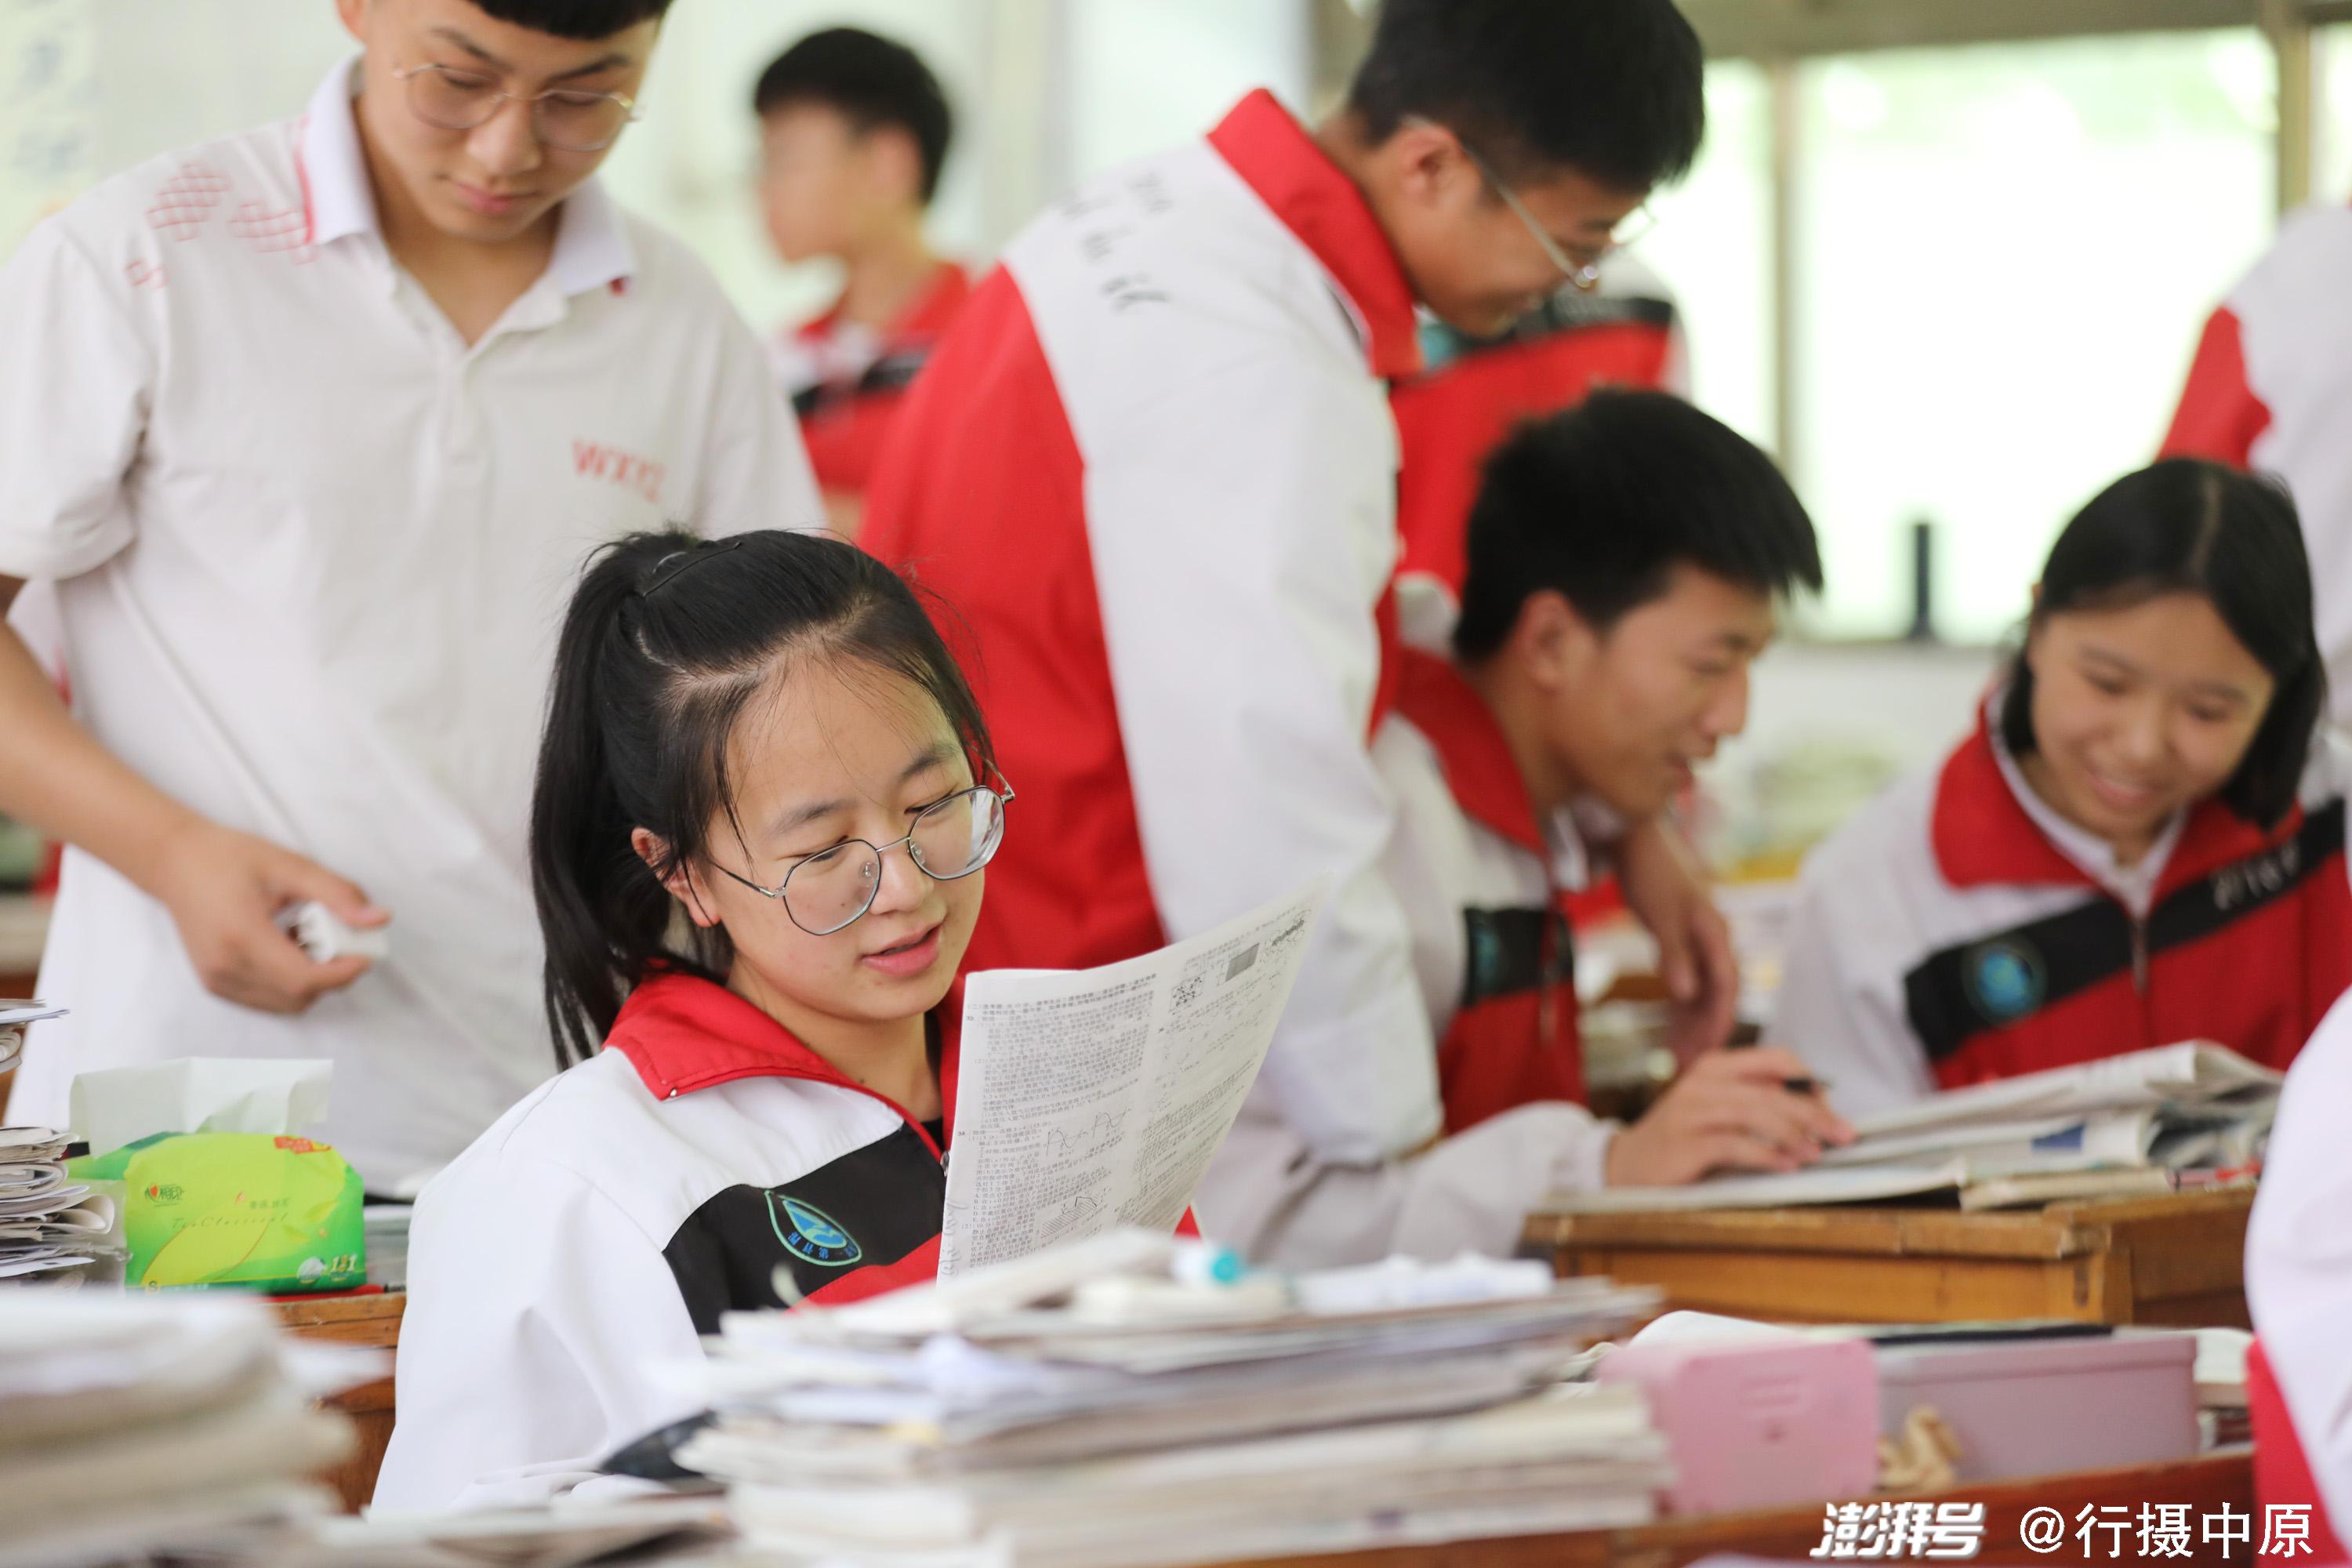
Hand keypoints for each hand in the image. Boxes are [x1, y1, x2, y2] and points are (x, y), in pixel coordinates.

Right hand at [144, 818, 387, 1013]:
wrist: (175, 863)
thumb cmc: (230, 858)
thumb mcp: (290, 865)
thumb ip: (338, 893)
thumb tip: (379, 919)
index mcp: (240, 937)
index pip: (304, 980)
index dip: (344, 972)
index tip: (366, 952)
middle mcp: (224, 968)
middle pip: (299, 997)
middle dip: (332, 975)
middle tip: (341, 939)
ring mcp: (216, 981)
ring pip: (285, 1004)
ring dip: (311, 980)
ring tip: (309, 936)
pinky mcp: (214, 984)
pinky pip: (267, 998)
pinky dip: (289, 981)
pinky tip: (288, 946)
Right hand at [1603, 1046, 1854, 1186]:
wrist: (1624, 1166)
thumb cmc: (1681, 1140)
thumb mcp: (1717, 1110)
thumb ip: (1756, 1102)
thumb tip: (1816, 1111)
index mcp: (1715, 1066)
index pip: (1776, 1059)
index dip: (1809, 1083)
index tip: (1830, 1110)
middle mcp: (1703, 1081)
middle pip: (1772, 1090)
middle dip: (1815, 1113)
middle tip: (1843, 1135)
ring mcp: (1691, 1110)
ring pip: (1756, 1113)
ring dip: (1793, 1134)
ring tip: (1815, 1153)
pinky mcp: (1684, 1142)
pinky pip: (1734, 1144)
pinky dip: (1766, 1156)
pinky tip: (1786, 1166)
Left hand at [1614, 815, 1736, 1061]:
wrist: (1633, 837)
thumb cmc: (1650, 871)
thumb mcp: (1661, 915)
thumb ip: (1674, 955)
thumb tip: (1686, 994)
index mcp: (1715, 934)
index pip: (1725, 987)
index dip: (1719, 1021)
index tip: (1713, 1052)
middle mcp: (1712, 942)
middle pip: (1715, 997)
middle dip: (1706, 1034)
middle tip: (1691, 1070)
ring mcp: (1697, 945)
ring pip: (1701, 996)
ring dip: (1692, 1028)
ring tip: (1680, 1062)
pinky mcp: (1679, 947)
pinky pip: (1686, 988)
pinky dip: (1679, 1012)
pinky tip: (1670, 1036)